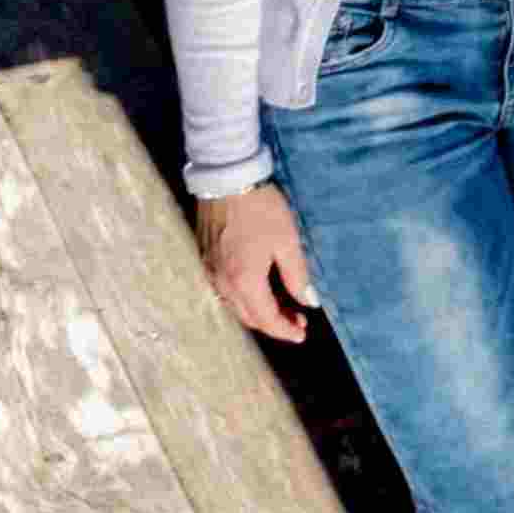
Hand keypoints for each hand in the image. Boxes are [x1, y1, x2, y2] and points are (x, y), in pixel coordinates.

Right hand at [198, 184, 316, 344]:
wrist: (227, 179)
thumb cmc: (262, 209)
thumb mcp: (287, 241)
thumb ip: (297, 275)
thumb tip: (308, 302)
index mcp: (245, 281)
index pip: (266, 319)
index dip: (286, 330)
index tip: (302, 333)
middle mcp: (223, 283)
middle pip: (249, 317)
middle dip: (274, 324)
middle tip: (296, 319)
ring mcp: (210, 272)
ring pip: (234, 307)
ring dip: (258, 313)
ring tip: (282, 307)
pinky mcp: (205, 260)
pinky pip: (224, 292)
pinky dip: (243, 300)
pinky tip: (258, 291)